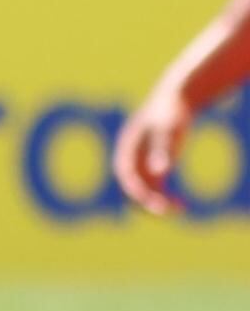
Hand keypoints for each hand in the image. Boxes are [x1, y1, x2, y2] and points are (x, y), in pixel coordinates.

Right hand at [117, 81, 208, 215]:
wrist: (175, 100)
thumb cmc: (171, 113)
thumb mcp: (168, 130)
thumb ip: (162, 150)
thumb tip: (160, 172)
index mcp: (126, 149)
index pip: (127, 175)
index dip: (138, 190)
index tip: (155, 204)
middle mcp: (130, 159)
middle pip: (132, 186)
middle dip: (148, 201)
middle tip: (168, 210)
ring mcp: (140, 163)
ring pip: (144, 191)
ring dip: (158, 202)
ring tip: (181, 208)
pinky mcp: (153, 166)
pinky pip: (155, 188)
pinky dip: (165, 197)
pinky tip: (182, 204)